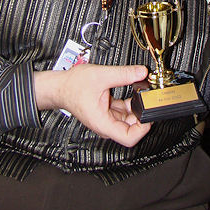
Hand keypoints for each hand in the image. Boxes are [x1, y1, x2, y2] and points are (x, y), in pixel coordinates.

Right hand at [34, 64, 150, 146]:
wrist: (60, 86)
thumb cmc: (73, 86)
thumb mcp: (102, 75)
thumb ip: (124, 74)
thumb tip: (142, 72)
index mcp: (103, 123)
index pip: (129, 138)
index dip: (143, 128)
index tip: (149, 114)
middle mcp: (105, 125)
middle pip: (131, 129)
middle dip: (141, 114)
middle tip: (148, 99)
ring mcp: (106, 119)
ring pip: (128, 120)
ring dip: (136, 108)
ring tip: (141, 93)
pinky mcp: (107, 112)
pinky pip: (123, 112)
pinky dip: (129, 104)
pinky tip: (132, 92)